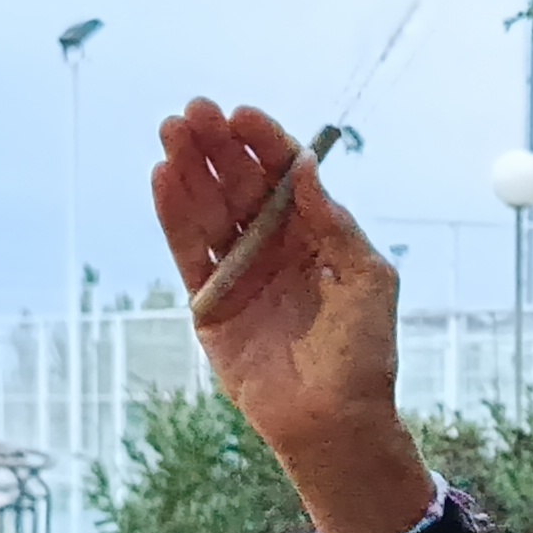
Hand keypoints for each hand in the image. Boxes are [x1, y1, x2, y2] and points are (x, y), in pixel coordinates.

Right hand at [149, 100, 439, 532]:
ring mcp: (238, 274)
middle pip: (238, 184)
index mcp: (314, 236)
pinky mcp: (209, 304)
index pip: (284, 177)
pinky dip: (174, 215)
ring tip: (172, 132)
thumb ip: (334, 224)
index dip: (263, 143)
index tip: (242, 115)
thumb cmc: (363, 353)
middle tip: (194, 112)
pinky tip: (164, 176)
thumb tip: (305, 169)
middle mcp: (273, 247)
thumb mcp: (367, 280)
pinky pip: (189, 251)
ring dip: (188, 169)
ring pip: (207, 210)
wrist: (334, 421)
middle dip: (217, 146)